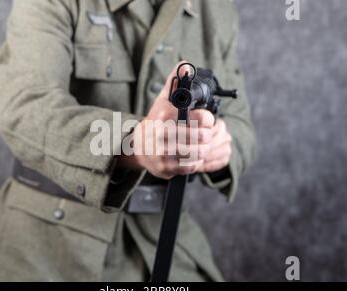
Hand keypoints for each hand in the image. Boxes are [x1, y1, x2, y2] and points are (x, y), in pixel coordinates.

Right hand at [117, 62, 231, 178]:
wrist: (138, 146)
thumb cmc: (157, 121)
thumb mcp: (163, 100)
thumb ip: (174, 81)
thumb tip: (185, 65)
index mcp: (165, 116)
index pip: (199, 117)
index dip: (208, 119)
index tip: (207, 120)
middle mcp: (162, 135)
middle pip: (201, 137)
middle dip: (206, 135)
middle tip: (205, 134)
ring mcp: (163, 153)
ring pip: (198, 153)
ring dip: (203, 149)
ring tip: (200, 145)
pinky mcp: (165, 169)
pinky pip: (191, 166)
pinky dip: (195, 161)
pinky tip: (192, 155)